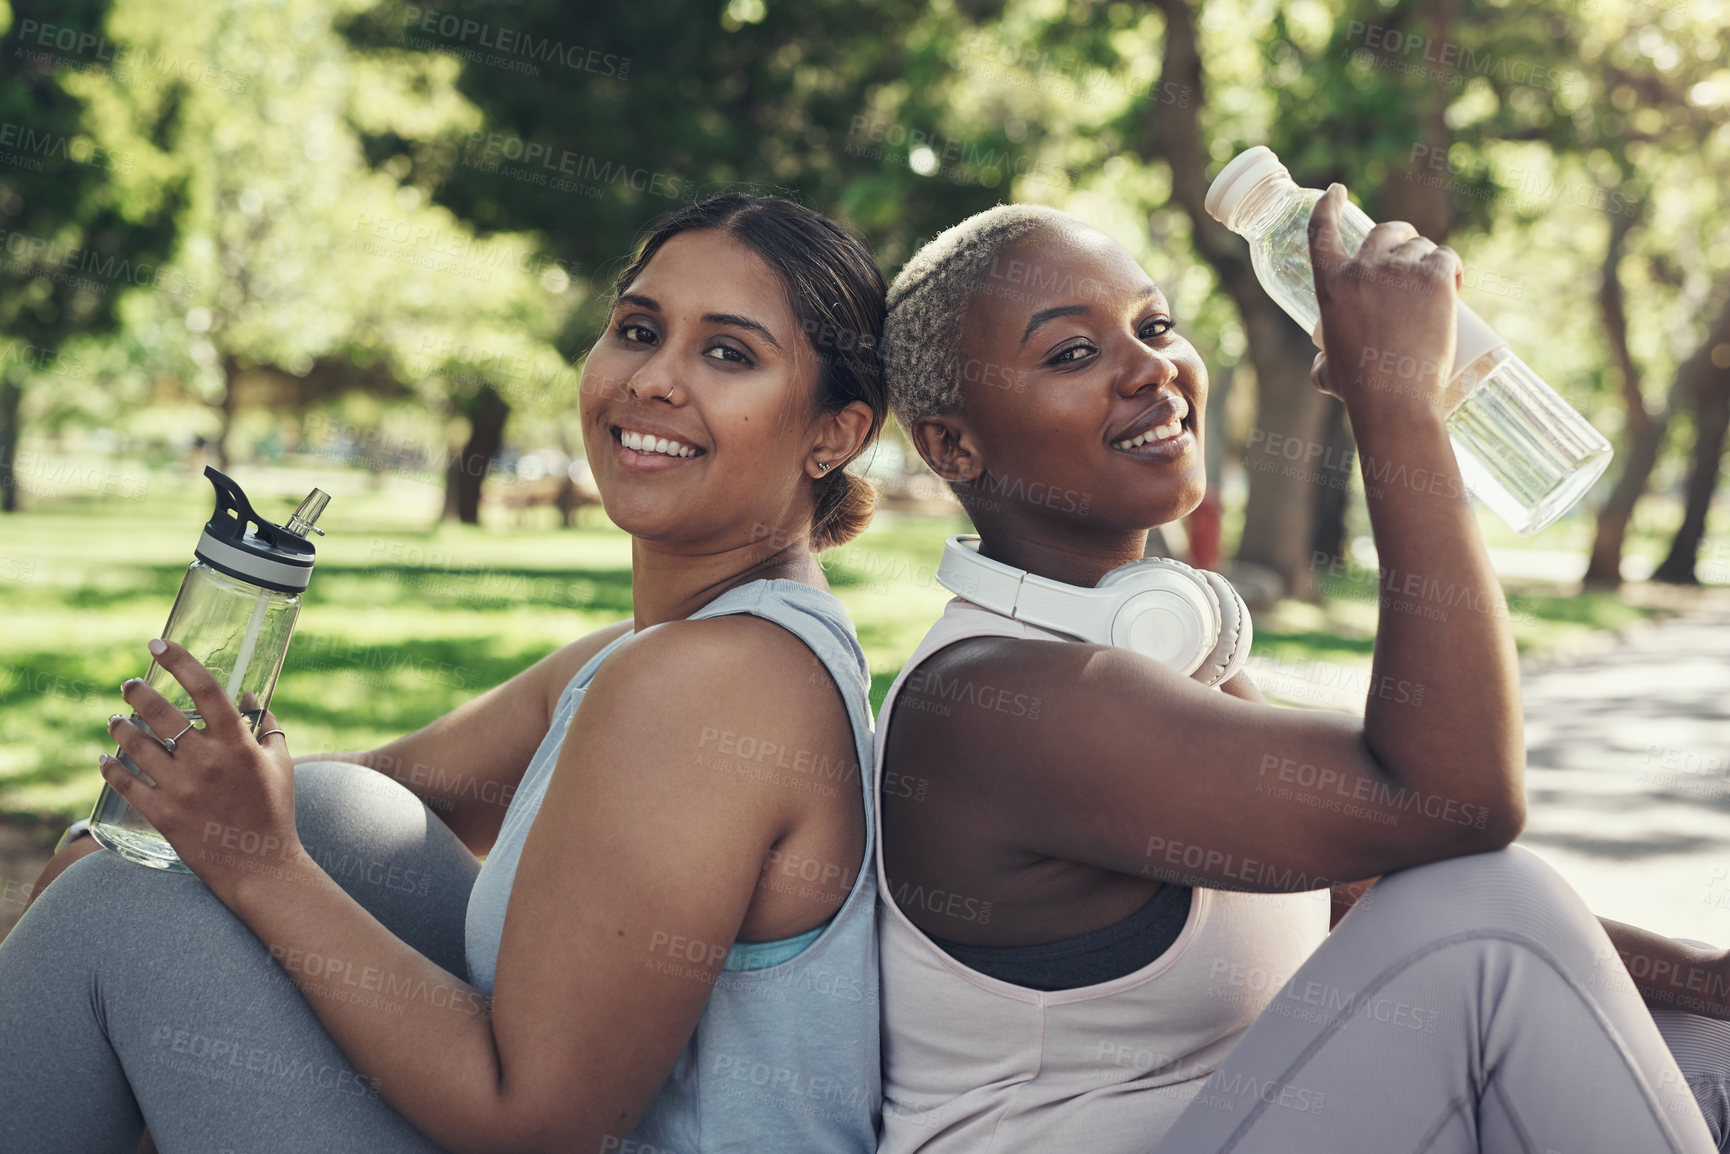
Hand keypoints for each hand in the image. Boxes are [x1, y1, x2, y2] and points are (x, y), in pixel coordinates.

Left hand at [100, 638, 302, 898]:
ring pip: (136, 746)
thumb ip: (268, 728)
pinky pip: (126, 784)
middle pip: (160, 713)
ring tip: (115, 720)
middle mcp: (207, 761)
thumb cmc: (275, 812)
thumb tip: (251, 697)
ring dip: (120, 728)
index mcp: (238, 744)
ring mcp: (182, 789)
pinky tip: (105, 758)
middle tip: (130, 686)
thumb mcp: (281, 764)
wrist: (261, 866)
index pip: (205, 689)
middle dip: (138, 693)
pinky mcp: (163, 815)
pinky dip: (111, 768)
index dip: (179, 661)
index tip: (158, 645)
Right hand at [1307, 183, 1461, 415]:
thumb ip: (1322, 359)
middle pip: (1385, 231)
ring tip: (1436, 291)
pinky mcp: (1435, 278)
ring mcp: (1401, 270)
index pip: (1321, 231)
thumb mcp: (1327, 370)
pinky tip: (1455, 286)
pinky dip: (1452, 269)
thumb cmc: (1358, 389)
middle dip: (1399, 235)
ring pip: (1421, 246)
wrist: (1394, 397)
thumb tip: (1322, 364)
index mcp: (1331, 284)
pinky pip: (1447, 258)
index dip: (1328, 206)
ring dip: (1428, 260)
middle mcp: (1363, 268)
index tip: (1336, 191)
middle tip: (1410, 254)